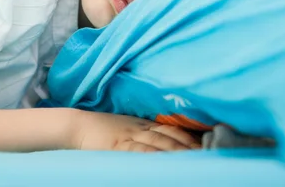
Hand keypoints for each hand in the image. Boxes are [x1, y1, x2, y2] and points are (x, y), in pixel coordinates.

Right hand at [73, 111, 200, 151]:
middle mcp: (139, 128)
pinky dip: (152, 155)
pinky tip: (162, 161)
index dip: (188, 136)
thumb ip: (144, 131)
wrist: (77, 126)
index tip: (205, 143)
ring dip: (175, 150)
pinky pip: (137, 150)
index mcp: (142, 124)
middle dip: (187, 145)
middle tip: (207, 152)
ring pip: (157, 143)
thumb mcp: (126, 126)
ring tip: (192, 159)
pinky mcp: (117, 146)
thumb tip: (166, 142)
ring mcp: (128, 137)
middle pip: (168, 135)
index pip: (170, 129)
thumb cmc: (101, 129)